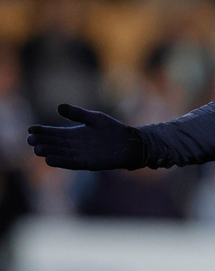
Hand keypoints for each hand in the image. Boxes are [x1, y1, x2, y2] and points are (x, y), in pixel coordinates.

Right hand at [27, 103, 146, 169]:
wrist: (129, 142)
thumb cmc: (112, 130)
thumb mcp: (94, 118)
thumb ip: (78, 113)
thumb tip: (59, 107)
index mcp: (73, 134)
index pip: (53, 133)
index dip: (42, 132)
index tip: (30, 130)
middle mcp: (73, 145)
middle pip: (54, 144)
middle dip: (42, 142)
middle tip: (30, 140)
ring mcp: (79, 155)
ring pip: (60, 153)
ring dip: (49, 152)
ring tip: (37, 149)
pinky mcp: (87, 163)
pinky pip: (71, 162)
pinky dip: (61, 161)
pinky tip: (49, 160)